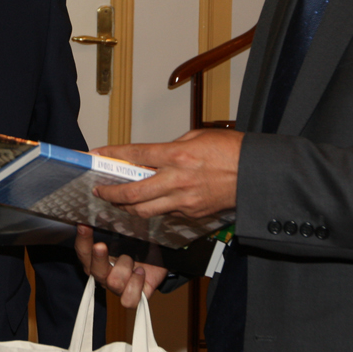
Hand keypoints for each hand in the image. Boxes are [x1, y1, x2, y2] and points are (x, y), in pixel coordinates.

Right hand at [74, 224, 167, 307]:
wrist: (161, 257)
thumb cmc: (140, 242)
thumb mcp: (127, 232)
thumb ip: (113, 225)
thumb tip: (102, 210)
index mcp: (97, 259)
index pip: (83, 252)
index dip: (82, 240)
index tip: (84, 225)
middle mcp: (104, 275)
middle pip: (93, 271)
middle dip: (98, 258)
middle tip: (101, 245)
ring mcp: (118, 288)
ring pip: (113, 283)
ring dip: (125, 268)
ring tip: (134, 260)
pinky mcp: (133, 297)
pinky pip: (129, 299)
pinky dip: (136, 285)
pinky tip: (141, 273)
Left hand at [93, 128, 242, 218]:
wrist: (256, 175)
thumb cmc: (231, 151)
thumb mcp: (197, 136)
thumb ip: (172, 147)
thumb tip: (154, 156)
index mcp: (177, 155)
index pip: (135, 155)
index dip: (112, 155)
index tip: (97, 155)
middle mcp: (177, 180)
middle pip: (132, 192)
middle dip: (111, 193)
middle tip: (100, 190)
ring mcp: (184, 201)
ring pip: (144, 210)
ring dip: (127, 207)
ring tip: (118, 201)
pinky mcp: (192, 215)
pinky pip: (165, 214)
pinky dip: (153, 209)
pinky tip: (148, 204)